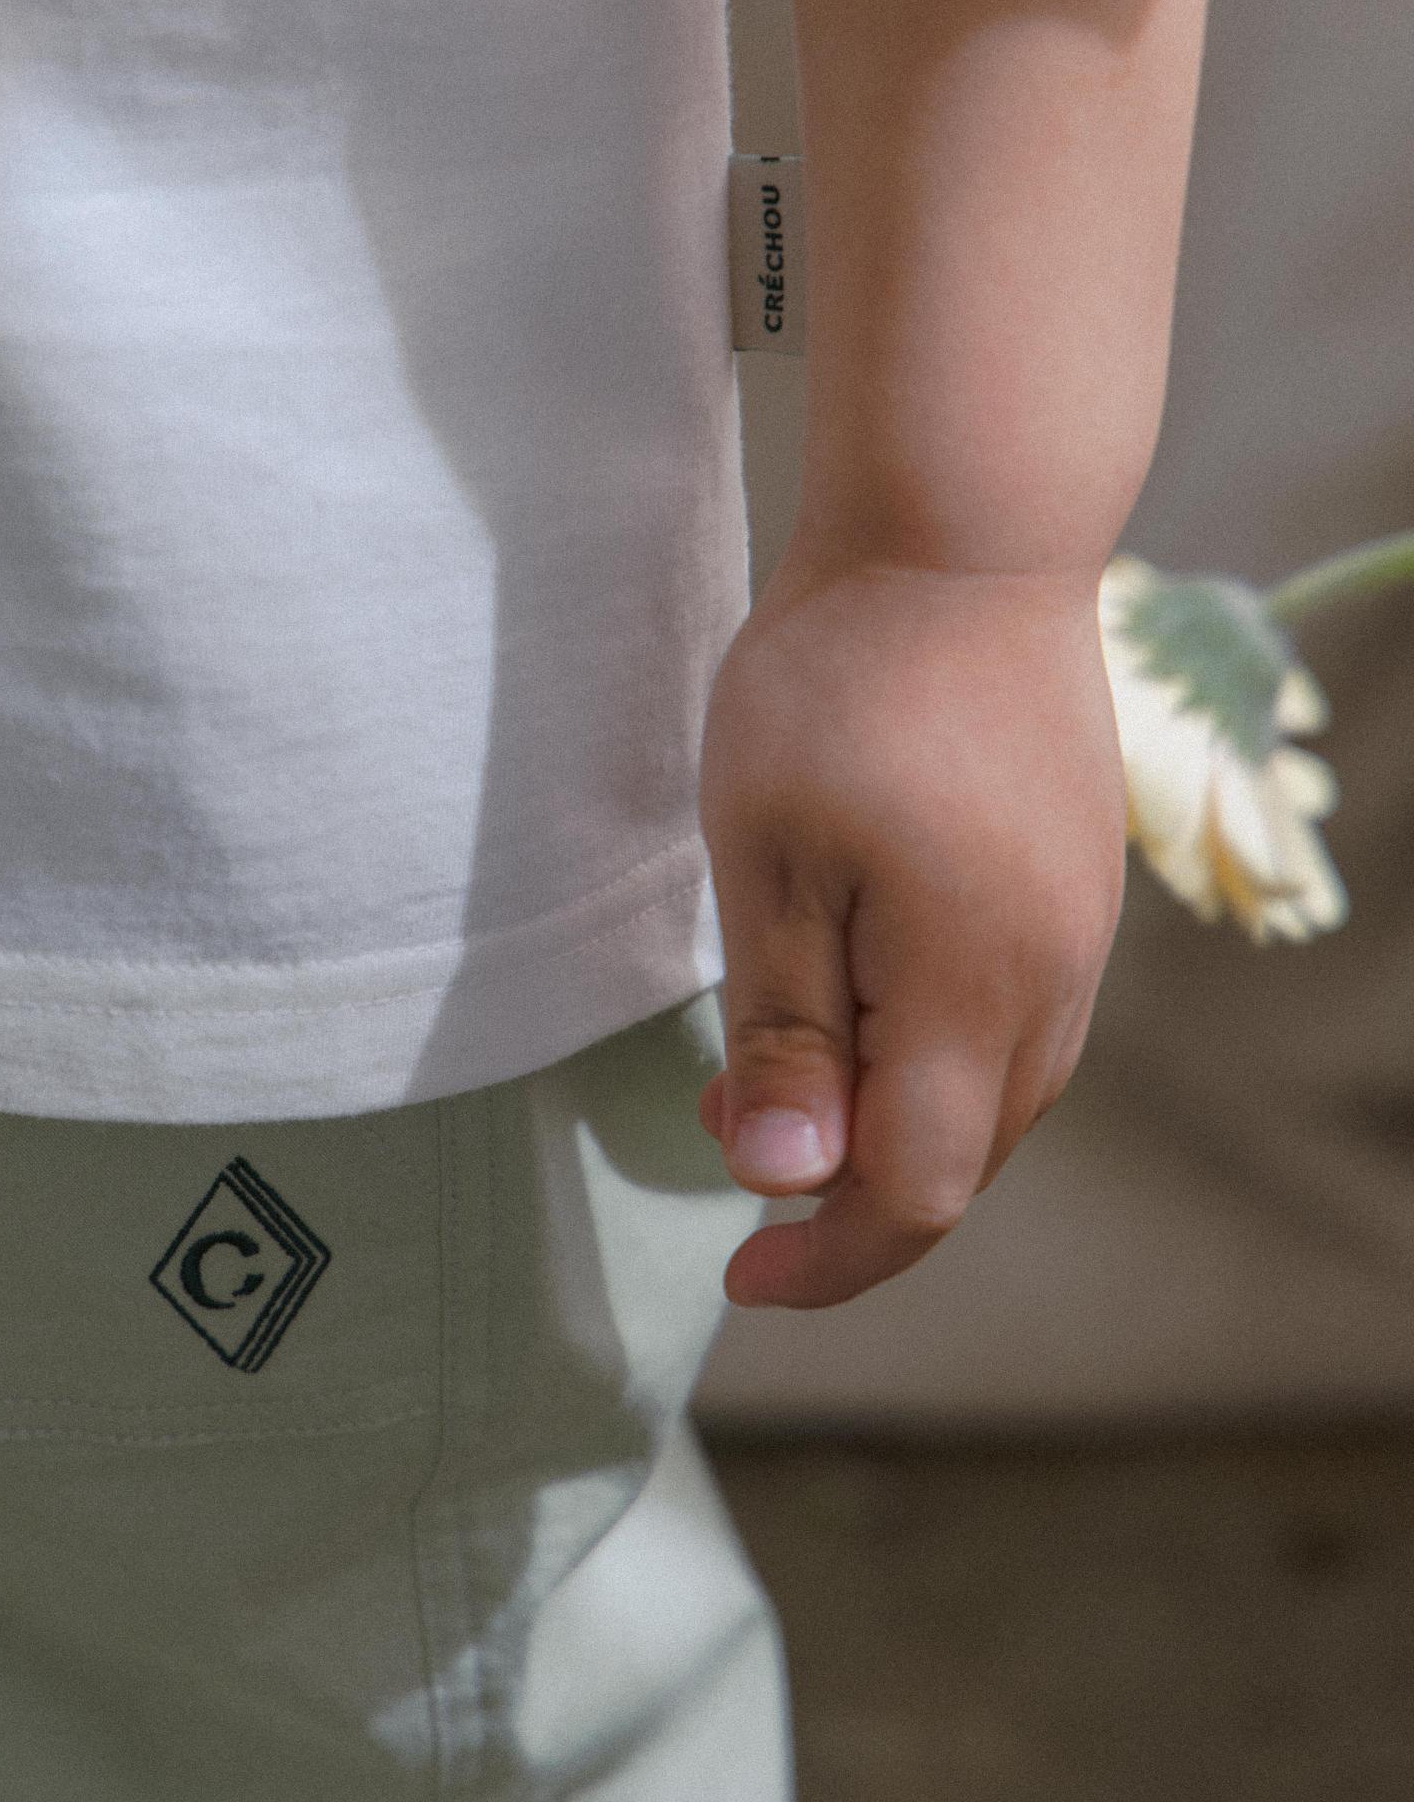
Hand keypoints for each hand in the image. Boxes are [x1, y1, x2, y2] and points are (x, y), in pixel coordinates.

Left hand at [697, 556, 1128, 1308]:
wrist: (965, 528)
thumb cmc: (839, 680)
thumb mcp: (766, 855)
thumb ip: (783, 1026)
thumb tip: (784, 1180)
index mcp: (975, 987)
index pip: (915, 1193)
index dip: (826, 1257)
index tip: (738, 1273)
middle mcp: (1053, 979)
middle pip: (962, 1156)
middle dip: (845, 1185)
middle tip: (723, 1132)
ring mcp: (1078, 927)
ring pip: (992, 1089)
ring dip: (886, 1111)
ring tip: (764, 1063)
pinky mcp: (1075, 876)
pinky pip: (1011, 1013)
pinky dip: (927, 1042)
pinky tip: (850, 982)